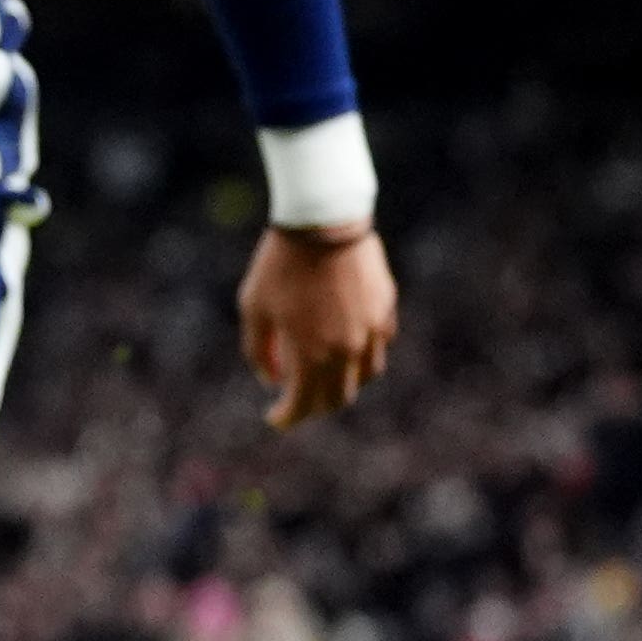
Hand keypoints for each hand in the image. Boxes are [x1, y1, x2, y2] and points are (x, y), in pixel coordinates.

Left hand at [240, 224, 395, 428]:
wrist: (322, 222)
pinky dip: (361, 356)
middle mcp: (349, 350)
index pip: (305, 404)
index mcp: (314, 354)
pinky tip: (344, 347)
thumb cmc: (279, 265)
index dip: (287, 417)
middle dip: (315, 406)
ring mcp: (374, 329)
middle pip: (339, 397)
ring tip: (322, 376)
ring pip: (366, 375)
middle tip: (296, 402)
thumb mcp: (254, 307)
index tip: (274, 418)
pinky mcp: (386, 308)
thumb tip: (270, 379)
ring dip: (343, 383)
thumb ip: (259, 349)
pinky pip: (378, 345)